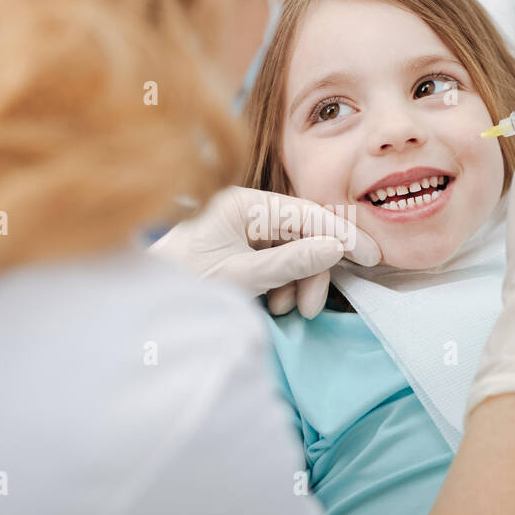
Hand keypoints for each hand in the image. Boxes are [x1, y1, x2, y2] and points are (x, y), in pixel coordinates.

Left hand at [148, 186, 380, 317]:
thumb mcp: (241, 277)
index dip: (342, 234)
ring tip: (287, 311)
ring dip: (298, 282)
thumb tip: (335, 247)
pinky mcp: (242, 248)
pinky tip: (275, 305)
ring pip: (293, 250)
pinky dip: (284, 284)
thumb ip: (290, 262)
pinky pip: (278, 260)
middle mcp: (244, 210)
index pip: (305, 213)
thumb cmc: (183, 285)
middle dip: (313, 270)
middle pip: (302, 232)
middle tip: (313, 307)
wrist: (142, 307)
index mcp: (241, 204)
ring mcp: (243, 229)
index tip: (371, 256)